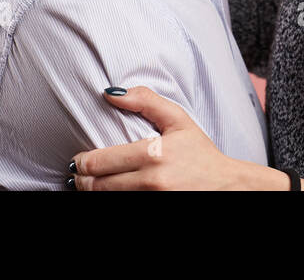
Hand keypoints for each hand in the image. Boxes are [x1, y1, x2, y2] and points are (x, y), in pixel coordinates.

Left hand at [69, 85, 250, 189]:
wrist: (226, 186)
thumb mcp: (178, 119)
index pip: (100, 162)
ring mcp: (153, 200)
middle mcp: (151, 181)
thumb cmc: (200, 152)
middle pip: (98, 185)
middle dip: (81, 181)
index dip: (81, 163)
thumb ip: (145, 101)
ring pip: (107, 198)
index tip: (77, 161)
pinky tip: (108, 192)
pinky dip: (111, 199)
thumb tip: (109, 93)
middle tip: (77, 176)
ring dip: (92, 193)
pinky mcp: (155, 209)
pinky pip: (123, 205)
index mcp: (153, 153)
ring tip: (88, 185)